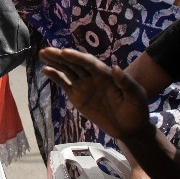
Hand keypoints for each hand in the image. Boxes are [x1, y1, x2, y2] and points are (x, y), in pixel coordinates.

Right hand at [38, 47, 152, 142]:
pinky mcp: (77, 97)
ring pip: (67, 71)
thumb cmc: (136, 110)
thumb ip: (127, 83)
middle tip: (46, 50)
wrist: (129, 128)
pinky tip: (46, 70)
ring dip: (55, 62)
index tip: (64, 52)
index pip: (89, 63)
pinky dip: (55, 76)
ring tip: (42, 54)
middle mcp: (93, 77)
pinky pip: (65, 84)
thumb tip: (115, 68)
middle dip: (60, 56)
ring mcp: (84, 86)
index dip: (77, 57)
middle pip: (74, 64)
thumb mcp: (137, 96)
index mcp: (106, 74)